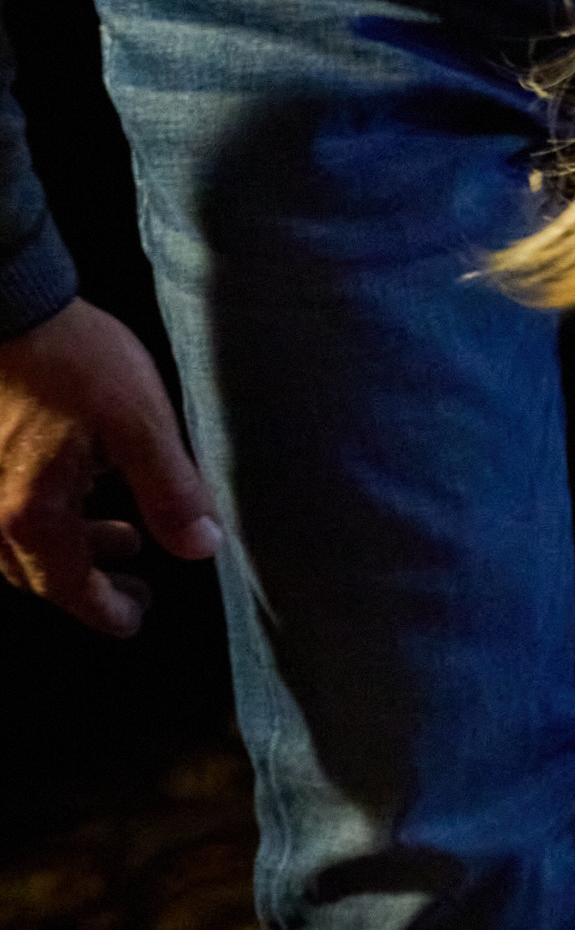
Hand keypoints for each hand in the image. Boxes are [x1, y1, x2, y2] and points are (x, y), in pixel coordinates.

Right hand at [0, 300, 221, 635]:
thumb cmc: (72, 362)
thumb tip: (200, 547)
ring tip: (123, 534)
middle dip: (88, 585)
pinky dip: (48, 515)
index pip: (68, 588)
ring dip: (71, 548)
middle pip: (39, 573)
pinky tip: (83, 486)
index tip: (134, 620)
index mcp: (30, 515)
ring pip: (21, 541)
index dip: (104, 611)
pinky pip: (9, 508)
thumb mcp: (141, 424)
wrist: (7, 308)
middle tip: (136, 584)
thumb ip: (170, 490)